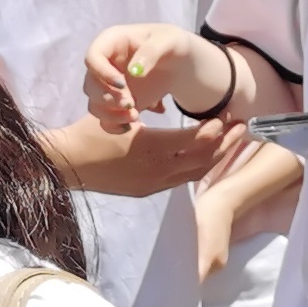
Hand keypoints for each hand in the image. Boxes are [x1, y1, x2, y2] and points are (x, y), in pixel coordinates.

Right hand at [48, 113, 242, 199]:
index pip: (195, 140)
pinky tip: (205, 155)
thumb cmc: (90, 132)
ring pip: (195, 172)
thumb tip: (186, 120)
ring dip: (215, 156)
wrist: (65, 163)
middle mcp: (157, 170)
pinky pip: (181, 180)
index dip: (215, 128)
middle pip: (203, 159)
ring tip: (230, 140)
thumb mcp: (123, 118)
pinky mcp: (147, 191)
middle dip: (225, 143)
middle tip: (242, 126)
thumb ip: (155, 119)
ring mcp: (153, 184)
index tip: (226, 115)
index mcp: (151, 148)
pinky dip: (197, 167)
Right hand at [82, 23, 232, 127]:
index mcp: (111, 43)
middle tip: (132, 103)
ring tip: (136, 116)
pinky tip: (133, 125)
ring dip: (112, 114)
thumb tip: (135, 71)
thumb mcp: (169, 40)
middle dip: (109, 98)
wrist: (179, 64)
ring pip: (95, 105)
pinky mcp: (116, 104)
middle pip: (91, 85)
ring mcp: (108, 86)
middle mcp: (104, 65)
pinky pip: (105, 119)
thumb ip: (152, 51)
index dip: (102, 73)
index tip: (122, 85)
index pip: (92, 57)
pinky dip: (115, 126)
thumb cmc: (172, 45)